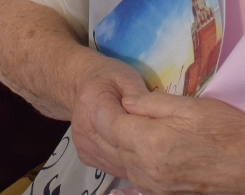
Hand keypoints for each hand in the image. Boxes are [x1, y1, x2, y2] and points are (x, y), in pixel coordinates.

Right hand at [65, 58, 150, 179]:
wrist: (81, 86)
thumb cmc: (107, 78)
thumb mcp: (126, 77)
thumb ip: (140, 96)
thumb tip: (154, 117)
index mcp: (93, 106)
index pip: (123, 129)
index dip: (145, 131)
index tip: (162, 129)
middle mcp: (84, 131)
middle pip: (122, 151)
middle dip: (145, 149)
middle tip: (163, 142)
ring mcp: (84, 147)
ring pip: (119, 164)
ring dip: (138, 161)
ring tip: (153, 149)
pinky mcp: (86, 158)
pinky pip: (113, 168)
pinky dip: (129, 165)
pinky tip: (138, 153)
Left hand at [106, 93, 244, 194]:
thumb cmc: (234, 133)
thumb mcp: (192, 107)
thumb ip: (152, 104)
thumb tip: (124, 99)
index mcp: (149, 144)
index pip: (106, 119)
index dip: (101, 99)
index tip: (104, 84)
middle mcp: (145, 170)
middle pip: (103, 143)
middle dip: (95, 120)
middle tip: (97, 98)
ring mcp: (154, 186)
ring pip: (111, 164)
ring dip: (101, 142)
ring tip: (103, 119)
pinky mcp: (164, 193)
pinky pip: (128, 180)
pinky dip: (117, 166)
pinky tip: (116, 158)